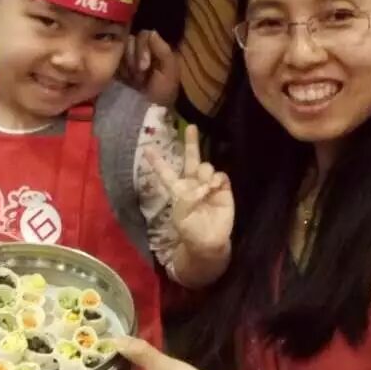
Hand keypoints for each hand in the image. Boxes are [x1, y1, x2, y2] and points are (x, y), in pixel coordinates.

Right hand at [120, 30, 180, 106]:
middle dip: (133, 57)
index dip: (143, 48)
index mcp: (155, 50)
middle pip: (131, 39)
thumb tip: (151, 32)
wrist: (143, 113)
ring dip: (125, 63)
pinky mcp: (113, 66)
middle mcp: (140, 51)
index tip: (145, 67)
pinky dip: (114, 66)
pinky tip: (119, 78)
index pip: (145, 35)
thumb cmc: (160, 94)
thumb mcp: (169, 73)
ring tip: (129, 79)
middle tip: (137, 76)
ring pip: (119, 46)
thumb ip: (164, 50)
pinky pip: (109, 56)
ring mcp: (125, 59)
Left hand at [149, 124, 232, 259]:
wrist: (210, 242)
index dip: (158, 161)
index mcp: (178, 190)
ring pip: (206, 166)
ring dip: (204, 173)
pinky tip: (214, 186)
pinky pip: (221, 175)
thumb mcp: (182, 217)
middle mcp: (193, 183)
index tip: (147, 149)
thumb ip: (189, 198)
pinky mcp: (223, 189)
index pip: (166, 173)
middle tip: (191, 127)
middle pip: (191, 159)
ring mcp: (208, 185)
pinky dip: (217, 178)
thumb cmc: (191, 231)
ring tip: (206, 188)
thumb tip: (204, 184)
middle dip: (191, 143)